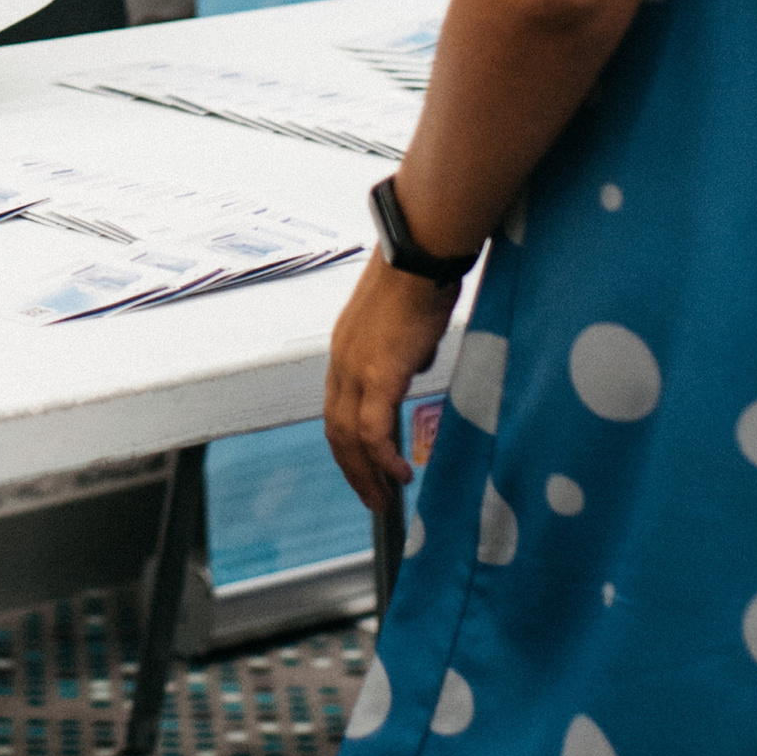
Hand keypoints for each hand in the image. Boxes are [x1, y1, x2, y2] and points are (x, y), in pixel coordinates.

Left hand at [321, 253, 467, 512]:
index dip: (348, 444)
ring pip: (349, 436)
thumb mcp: (406, 325)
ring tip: (383, 501)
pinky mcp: (378, 374)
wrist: (420, 254)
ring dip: (365, 473)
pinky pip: (373, 429)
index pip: (337, 409)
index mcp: (345, 352)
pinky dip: (383, 458)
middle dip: (352, 470)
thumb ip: (404, 351)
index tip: (363, 469)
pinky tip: (400, 475)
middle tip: (371, 500)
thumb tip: (414, 366)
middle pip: (336, 430)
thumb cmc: (419, 279)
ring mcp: (356, 369)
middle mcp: (342, 363)